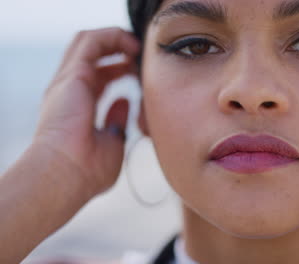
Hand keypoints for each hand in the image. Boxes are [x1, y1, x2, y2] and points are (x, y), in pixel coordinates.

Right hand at [33, 27, 139, 196]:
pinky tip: (132, 46)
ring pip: (90, 42)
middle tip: (139, 56)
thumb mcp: (111, 141)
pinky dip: (114, 37)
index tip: (139, 73)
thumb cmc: (87, 170)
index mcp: (77, 106)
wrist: (66, 174)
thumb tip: (123, 102)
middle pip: (92, 55)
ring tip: (136, 46)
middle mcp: (70, 89)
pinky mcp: (74, 74)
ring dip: (115, 39)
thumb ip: (117, 120)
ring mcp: (68, 80)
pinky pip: (93, 41)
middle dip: (117, 50)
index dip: (119, 70)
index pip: (98, 77)